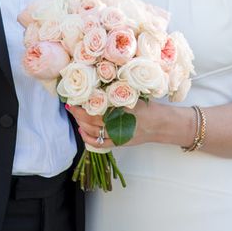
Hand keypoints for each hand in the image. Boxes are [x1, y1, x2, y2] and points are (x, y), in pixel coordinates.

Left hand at [66, 100, 189, 148]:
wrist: (161, 124)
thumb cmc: (149, 107)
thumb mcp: (133, 95)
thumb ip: (117, 93)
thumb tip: (98, 86)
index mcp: (121, 108)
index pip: (96, 106)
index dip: (83, 103)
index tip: (74, 98)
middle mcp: (118, 123)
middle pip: (92, 119)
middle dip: (78, 113)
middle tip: (70, 105)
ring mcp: (118, 134)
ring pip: (93, 131)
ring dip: (81, 123)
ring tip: (75, 115)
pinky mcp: (119, 143)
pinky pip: (100, 143)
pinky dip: (89, 138)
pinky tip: (82, 131)